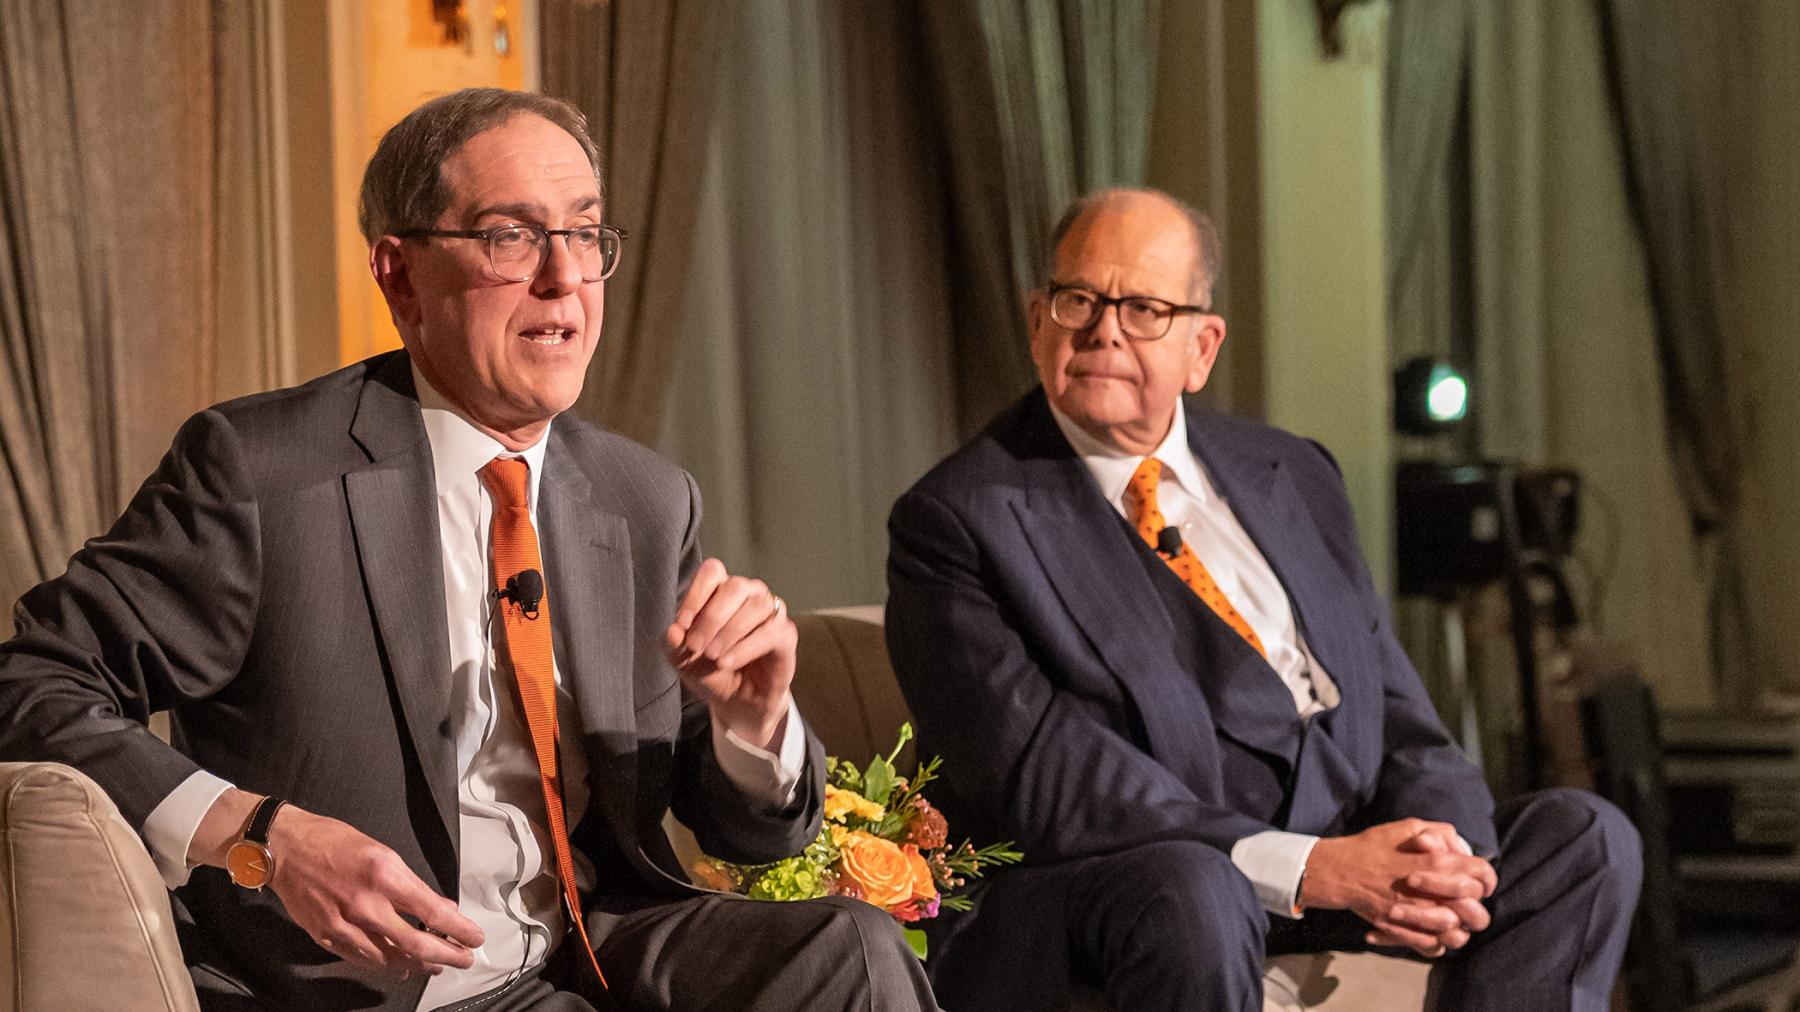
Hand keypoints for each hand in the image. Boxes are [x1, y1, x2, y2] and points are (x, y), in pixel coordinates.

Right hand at [265, 805, 483, 975]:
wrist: (285, 848)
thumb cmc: (334, 842)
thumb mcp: (382, 851)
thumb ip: (410, 883)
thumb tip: (438, 908)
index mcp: (384, 875)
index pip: (432, 912)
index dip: (459, 930)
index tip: (474, 938)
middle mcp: (365, 903)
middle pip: (415, 944)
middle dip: (446, 956)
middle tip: (464, 959)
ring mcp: (343, 924)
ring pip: (390, 958)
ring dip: (419, 965)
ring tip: (437, 964)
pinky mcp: (326, 936)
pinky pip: (363, 959)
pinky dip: (387, 966)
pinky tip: (402, 966)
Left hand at [665, 558, 796, 748]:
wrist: (735, 702)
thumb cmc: (710, 672)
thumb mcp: (682, 661)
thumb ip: (673, 645)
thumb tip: (673, 630)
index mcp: (722, 591)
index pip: (713, 571)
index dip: (696, 594)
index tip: (682, 623)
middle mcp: (749, 594)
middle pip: (735, 586)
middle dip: (712, 616)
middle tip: (695, 645)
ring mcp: (770, 612)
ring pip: (756, 605)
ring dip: (729, 632)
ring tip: (712, 656)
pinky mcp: (785, 634)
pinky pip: (770, 631)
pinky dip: (744, 648)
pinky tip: (726, 663)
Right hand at [1301, 819, 1495, 956]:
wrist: (1339, 872)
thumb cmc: (1372, 847)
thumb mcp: (1408, 827)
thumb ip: (1441, 834)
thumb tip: (1463, 848)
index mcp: (1435, 862)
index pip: (1482, 874)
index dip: (1485, 876)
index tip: (1476, 878)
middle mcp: (1430, 892)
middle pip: (1475, 909)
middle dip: (1472, 903)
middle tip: (1461, 898)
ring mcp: (1417, 916)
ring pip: (1457, 933)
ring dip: (1456, 926)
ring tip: (1447, 916)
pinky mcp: (1403, 932)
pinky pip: (1434, 947)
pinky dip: (1436, 942)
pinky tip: (1430, 929)